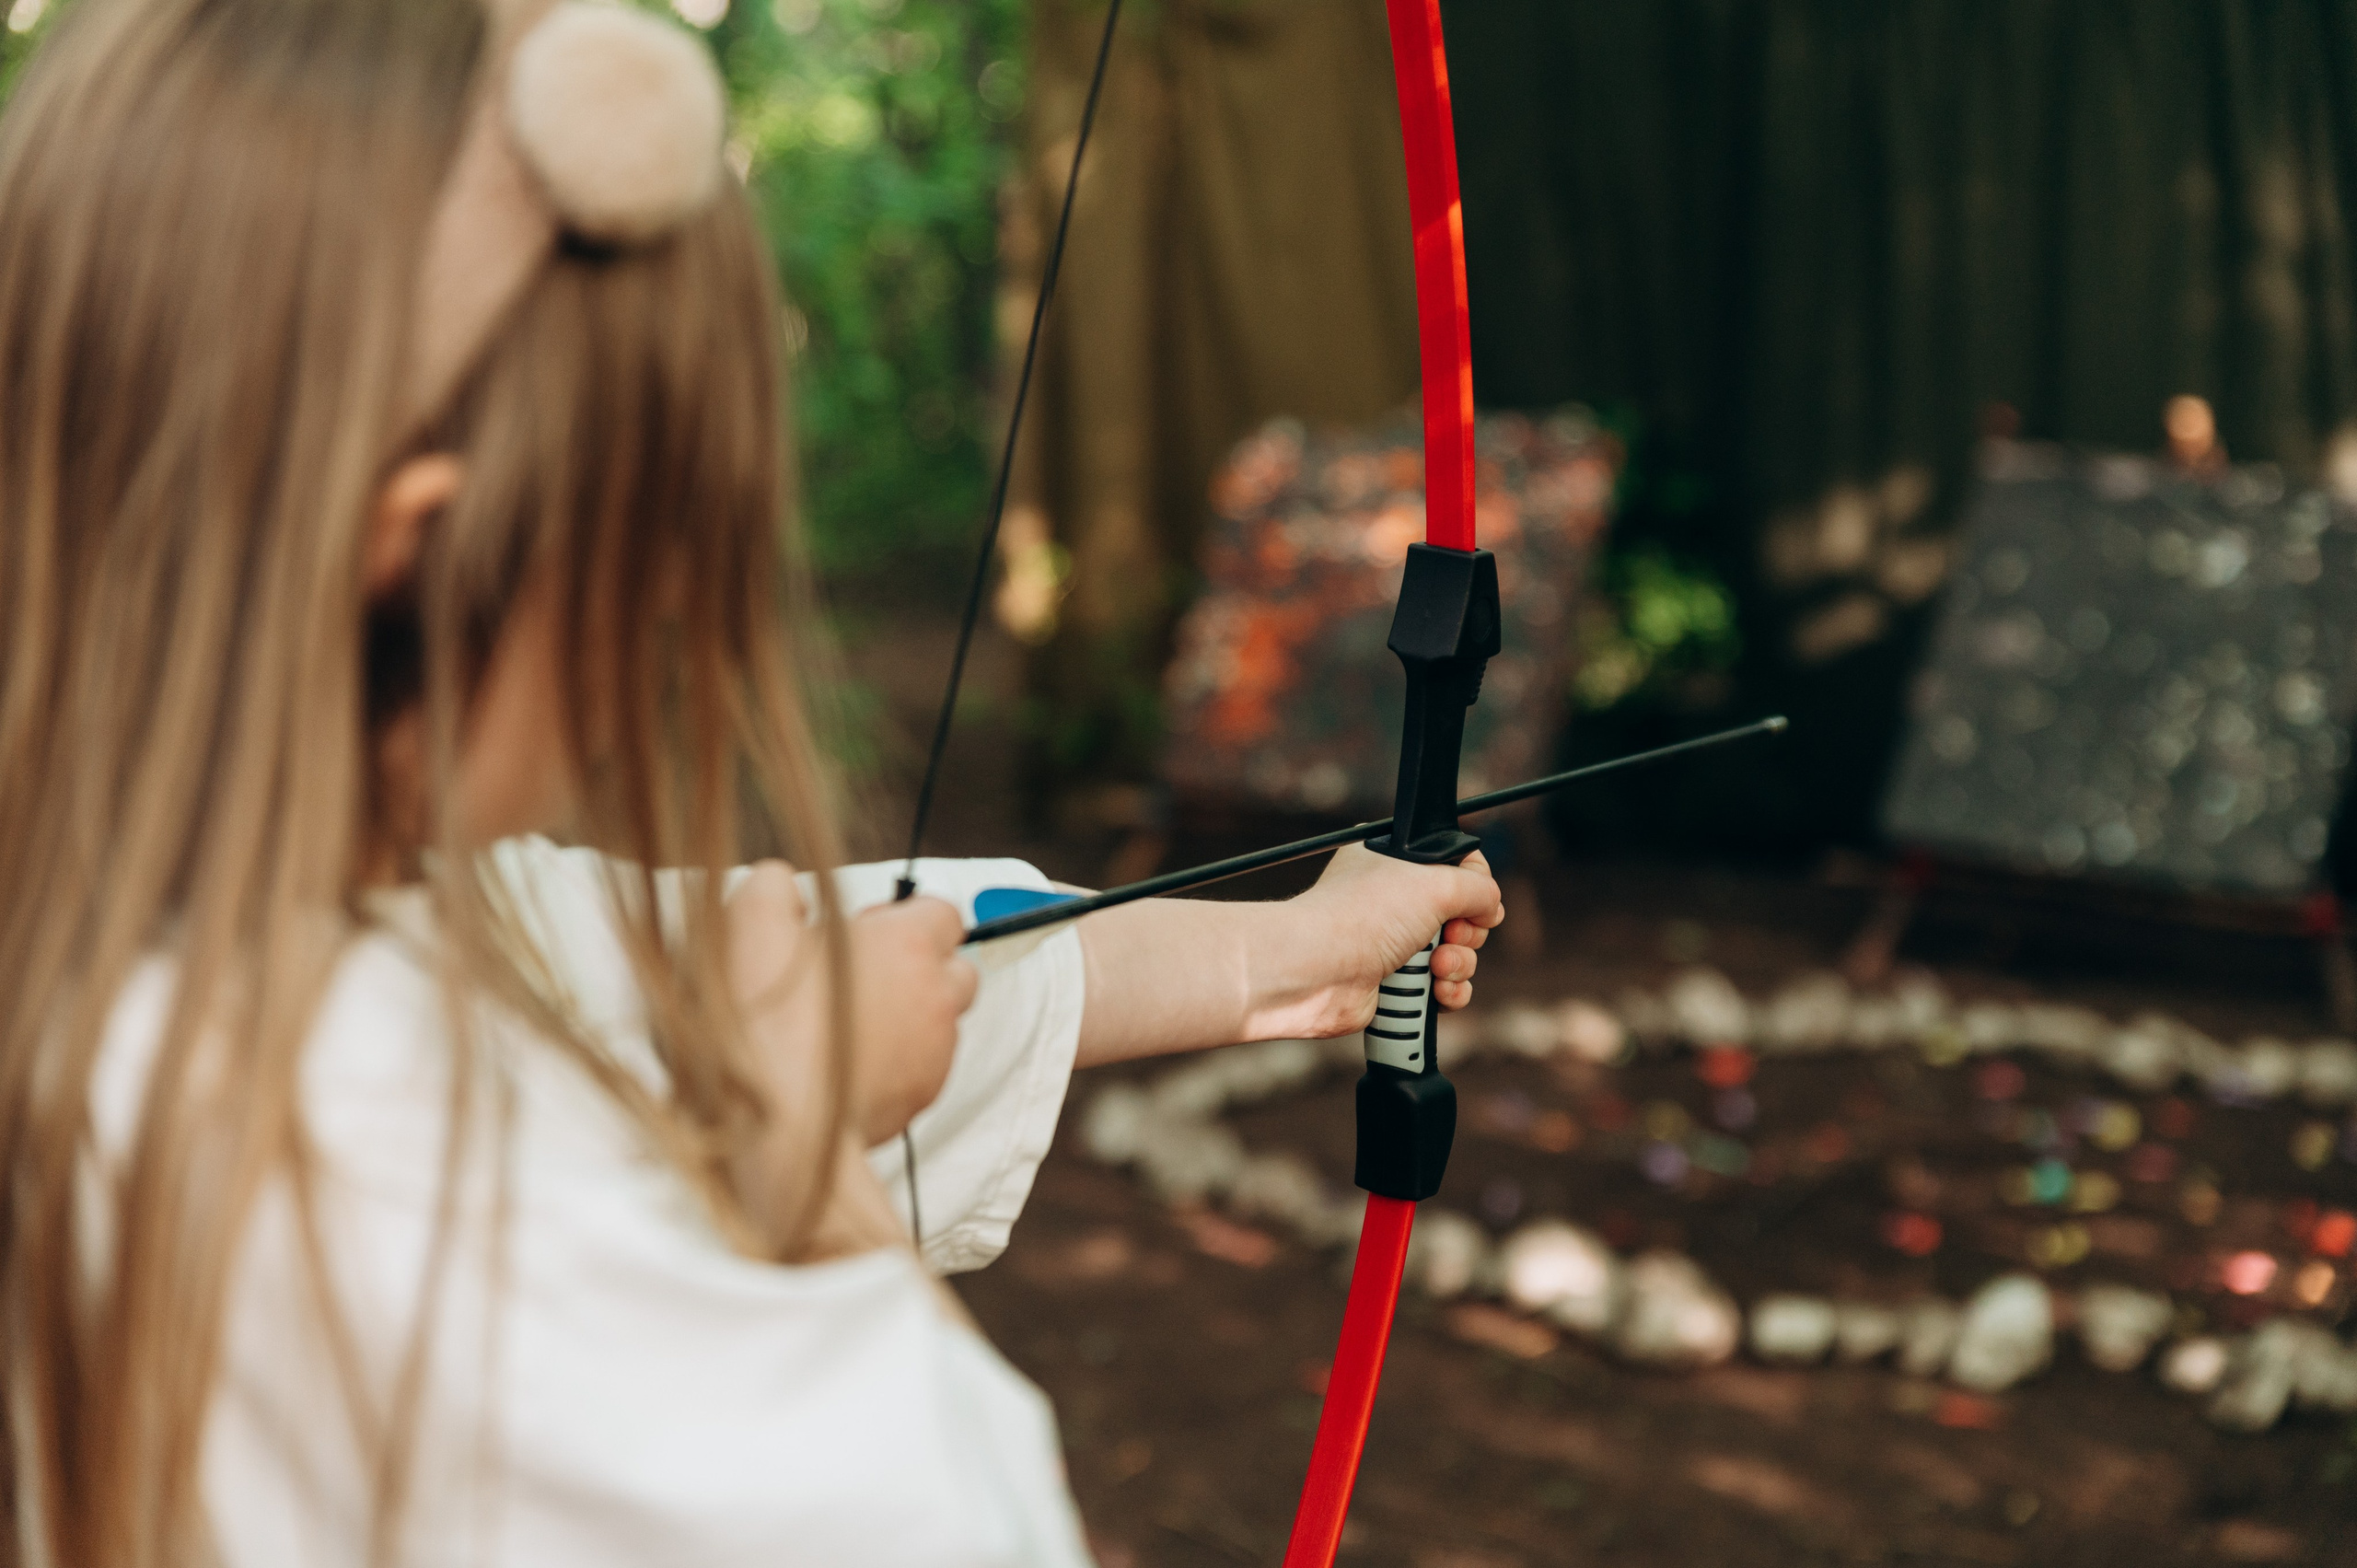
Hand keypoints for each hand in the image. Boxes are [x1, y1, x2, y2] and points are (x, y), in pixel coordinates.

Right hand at [727, 864, 977, 1169]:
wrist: (772, 1126)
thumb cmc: (764, 1023)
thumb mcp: (751, 922)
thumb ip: (775, 888)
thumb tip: (786, 888)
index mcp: (908, 945)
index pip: (943, 911)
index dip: (904, 917)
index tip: (864, 931)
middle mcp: (935, 997)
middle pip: (957, 968)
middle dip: (921, 967)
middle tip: (862, 976)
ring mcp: (934, 1054)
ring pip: (940, 1023)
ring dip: (907, 1017)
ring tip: (847, 1026)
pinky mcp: (919, 1102)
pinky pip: (920, 1070)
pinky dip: (895, 1064)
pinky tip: (846, 1066)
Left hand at [1245, 844, 1504, 1040]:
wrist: (1317, 972)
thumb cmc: (1362, 917)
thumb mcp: (1436, 882)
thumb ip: (1478, 887)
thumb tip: (1491, 905)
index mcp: (1395, 861)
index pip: (1457, 866)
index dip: (1473, 884)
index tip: (1471, 898)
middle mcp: (1394, 901)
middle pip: (1464, 915)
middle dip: (1468, 931)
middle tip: (1450, 934)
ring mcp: (1394, 944)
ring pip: (1457, 955)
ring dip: (1459, 964)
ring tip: (1437, 966)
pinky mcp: (1394, 984)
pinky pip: (1443, 989)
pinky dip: (1448, 993)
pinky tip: (1437, 992)